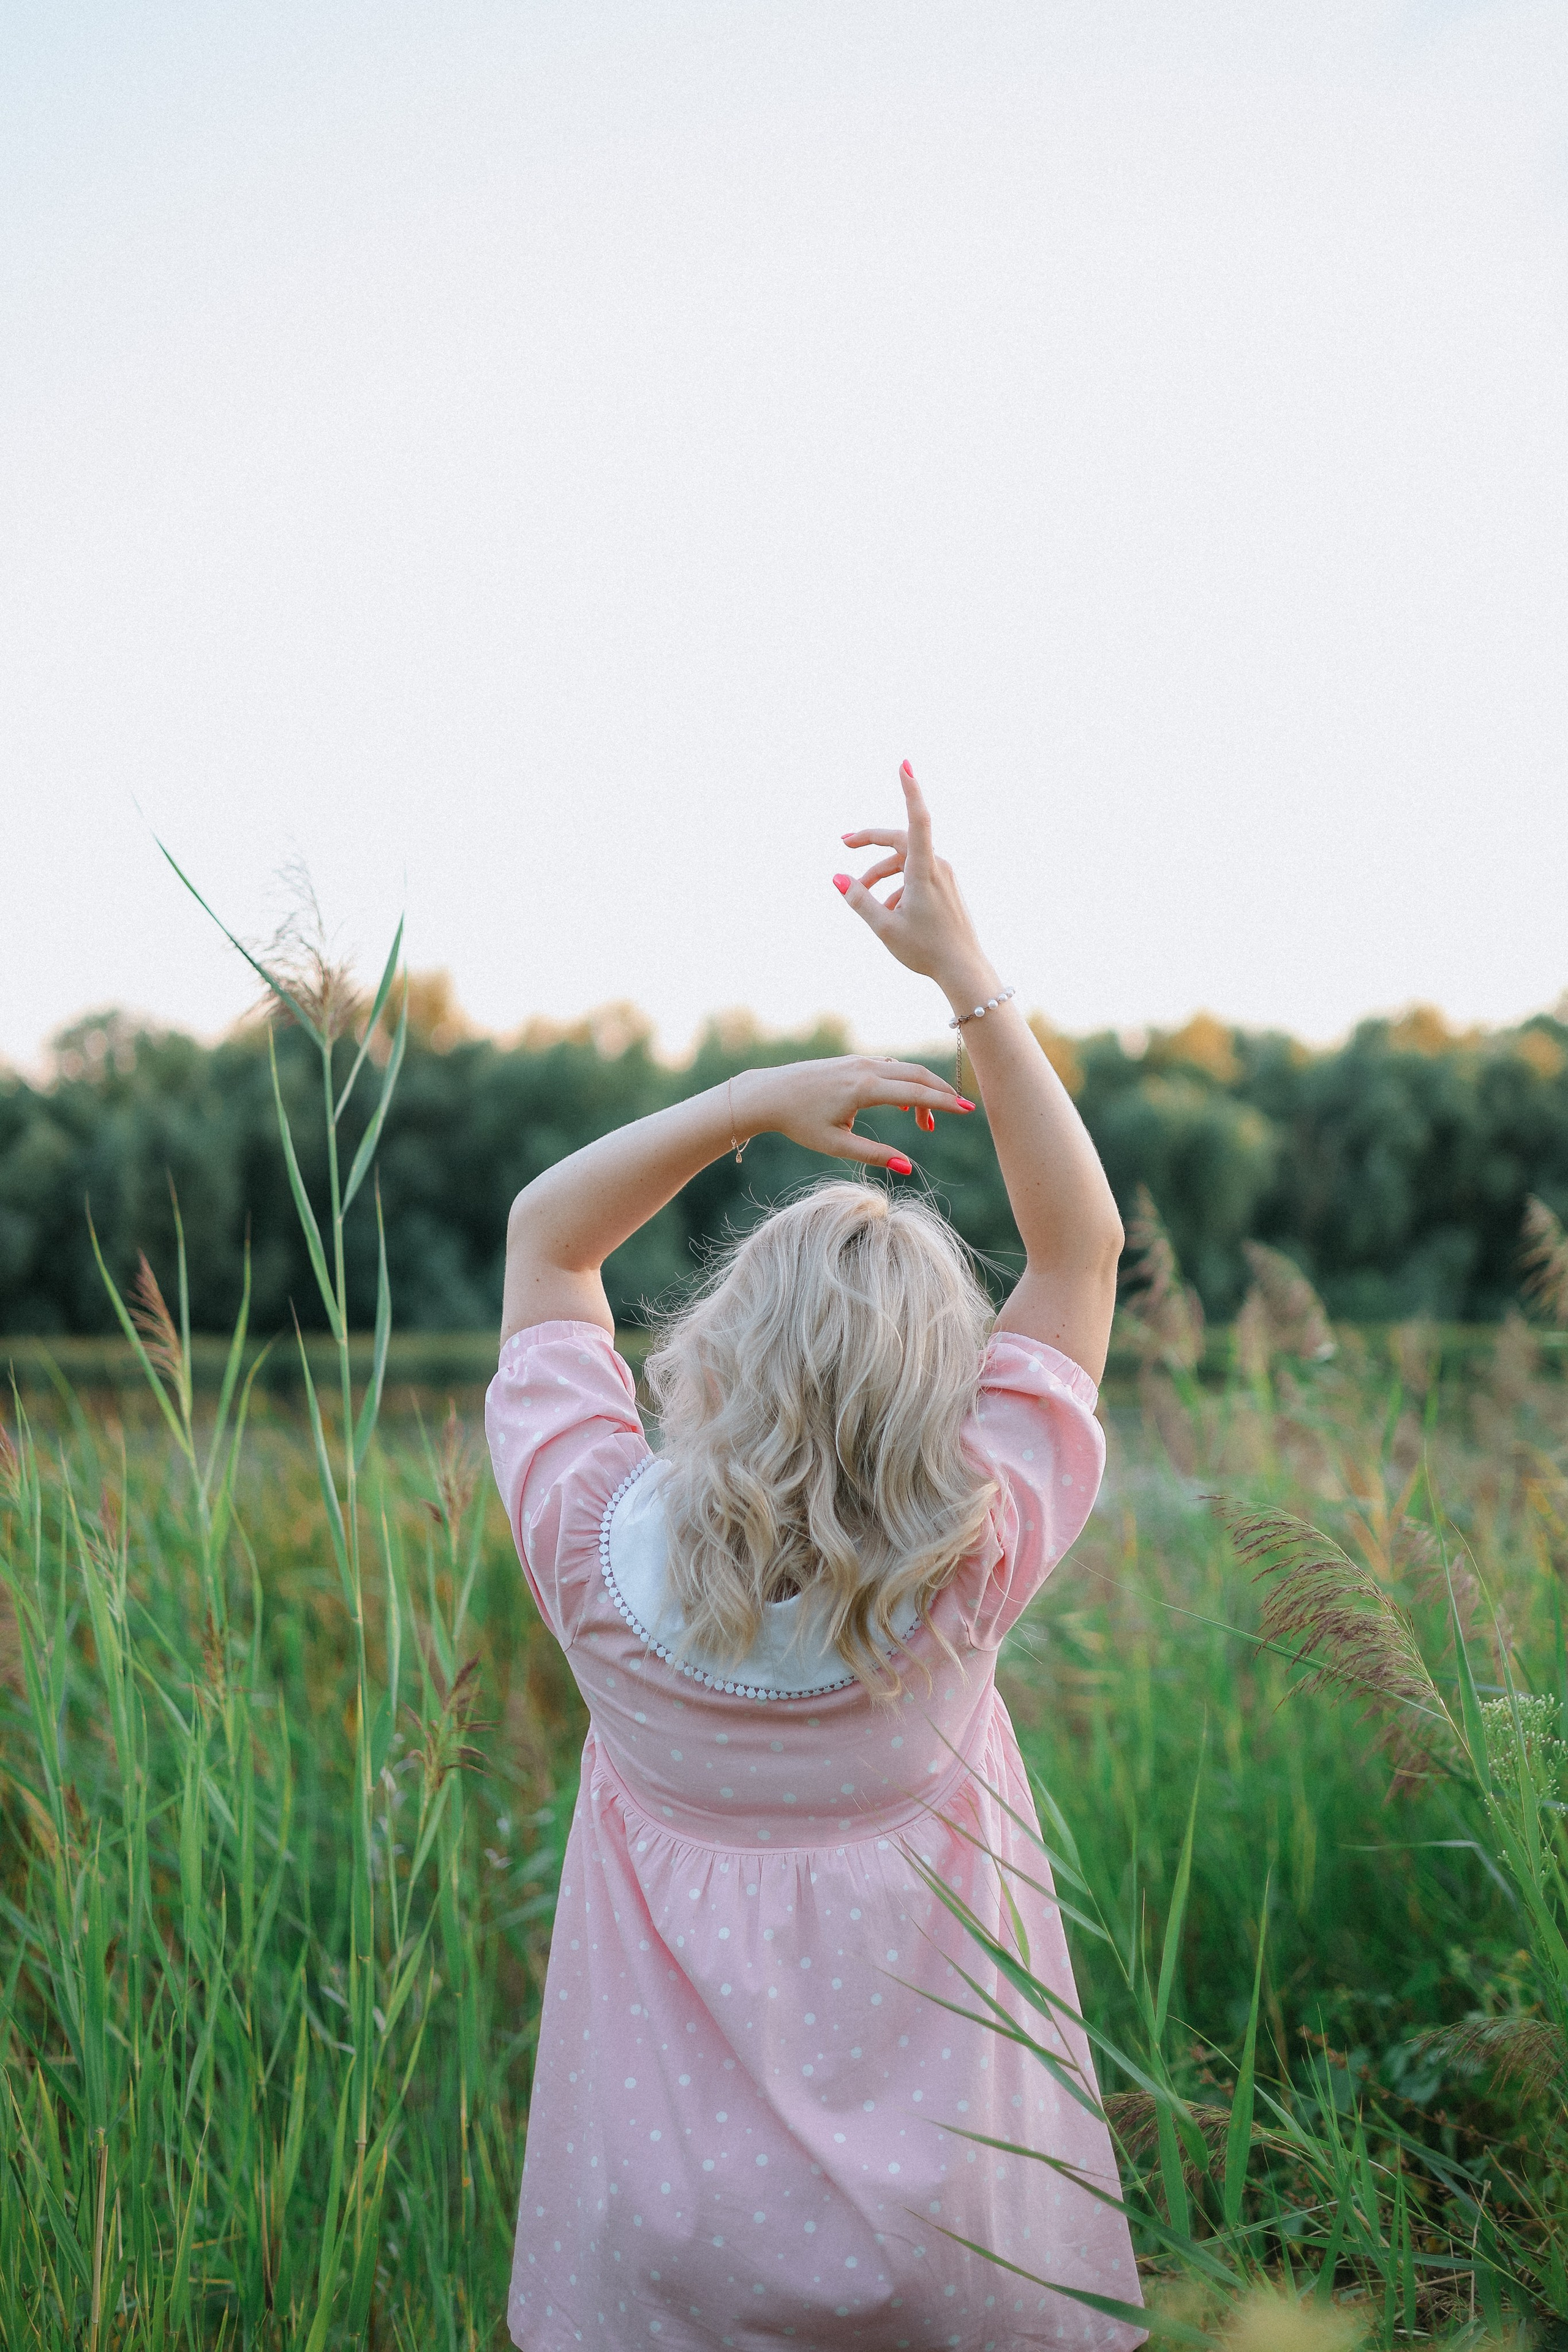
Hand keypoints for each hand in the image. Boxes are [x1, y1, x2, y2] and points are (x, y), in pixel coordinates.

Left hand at [738, 1055, 972, 1172]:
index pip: (915, 1092)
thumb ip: (874, 1155)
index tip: (968, 1109)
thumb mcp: (836, 1145)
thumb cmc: (799, 1123)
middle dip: (942, 1093)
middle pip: (917, 1075)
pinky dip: (904, 1083)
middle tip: (961, 1111)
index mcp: (863, 1088)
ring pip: (904, 1070)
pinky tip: (903, 1104)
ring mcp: (858, 1061)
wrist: (769, 1094)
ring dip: (922, 1091)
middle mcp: (864, 1069)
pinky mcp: (852, 1062)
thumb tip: (908, 1168)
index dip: (945, 1102)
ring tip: (925, 1125)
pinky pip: (889, 1067)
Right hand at [835, 763, 996, 1004]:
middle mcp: (938, 866)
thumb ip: (859, 900)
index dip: (910, 790)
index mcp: (924, 871)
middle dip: (870, 842)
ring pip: (906, 860)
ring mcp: (945, 875)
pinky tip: (889, 910)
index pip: (917, 821)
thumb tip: (836, 878)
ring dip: (882, 872)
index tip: (905, 764)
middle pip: (899, 840)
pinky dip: (897, 884)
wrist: (964, 970)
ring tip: (865, 896)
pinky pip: (917, 873)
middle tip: (843, 843)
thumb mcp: (884, 927)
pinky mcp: (947, 886)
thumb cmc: (925, 950)